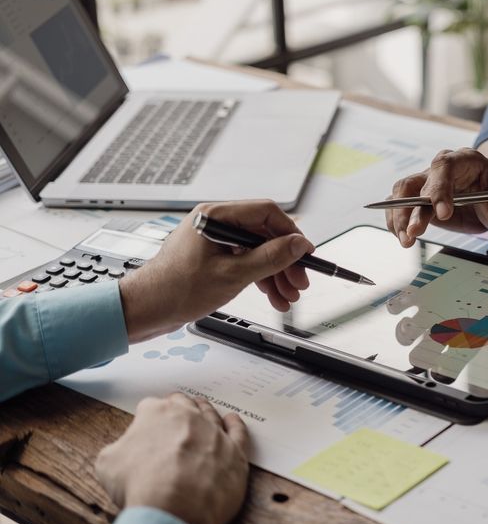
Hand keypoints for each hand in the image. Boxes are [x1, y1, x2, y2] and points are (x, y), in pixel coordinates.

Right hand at [95, 393, 249, 523]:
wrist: (175, 508)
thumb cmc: (140, 486)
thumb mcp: (107, 464)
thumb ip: (118, 449)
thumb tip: (124, 451)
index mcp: (156, 414)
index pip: (150, 407)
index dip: (147, 418)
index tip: (147, 426)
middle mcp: (188, 417)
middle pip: (183, 405)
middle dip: (178, 408)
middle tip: (175, 414)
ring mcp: (214, 433)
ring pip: (210, 415)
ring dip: (205, 412)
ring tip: (203, 410)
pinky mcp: (235, 451)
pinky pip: (238, 432)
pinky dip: (236, 424)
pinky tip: (232, 420)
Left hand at [120, 200, 315, 341]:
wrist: (145, 310)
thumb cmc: (175, 289)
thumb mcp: (233, 274)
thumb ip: (270, 257)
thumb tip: (297, 244)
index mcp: (215, 216)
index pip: (266, 213)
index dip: (291, 233)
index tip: (306, 253)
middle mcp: (215, 223)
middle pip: (264, 234)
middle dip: (285, 261)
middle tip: (299, 281)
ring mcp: (214, 240)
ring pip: (257, 251)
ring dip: (276, 274)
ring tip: (288, 296)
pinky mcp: (213, 257)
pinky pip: (245, 261)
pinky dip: (260, 278)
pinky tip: (272, 295)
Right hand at [386, 147, 487, 250]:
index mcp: (466, 161)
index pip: (445, 166)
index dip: (440, 188)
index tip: (443, 213)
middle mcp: (442, 168)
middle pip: (419, 182)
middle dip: (413, 208)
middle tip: (414, 232)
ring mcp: (428, 182)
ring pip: (403, 192)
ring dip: (400, 215)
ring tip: (406, 239)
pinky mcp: (420, 198)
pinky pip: (400, 204)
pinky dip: (396, 220)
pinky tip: (401, 235)